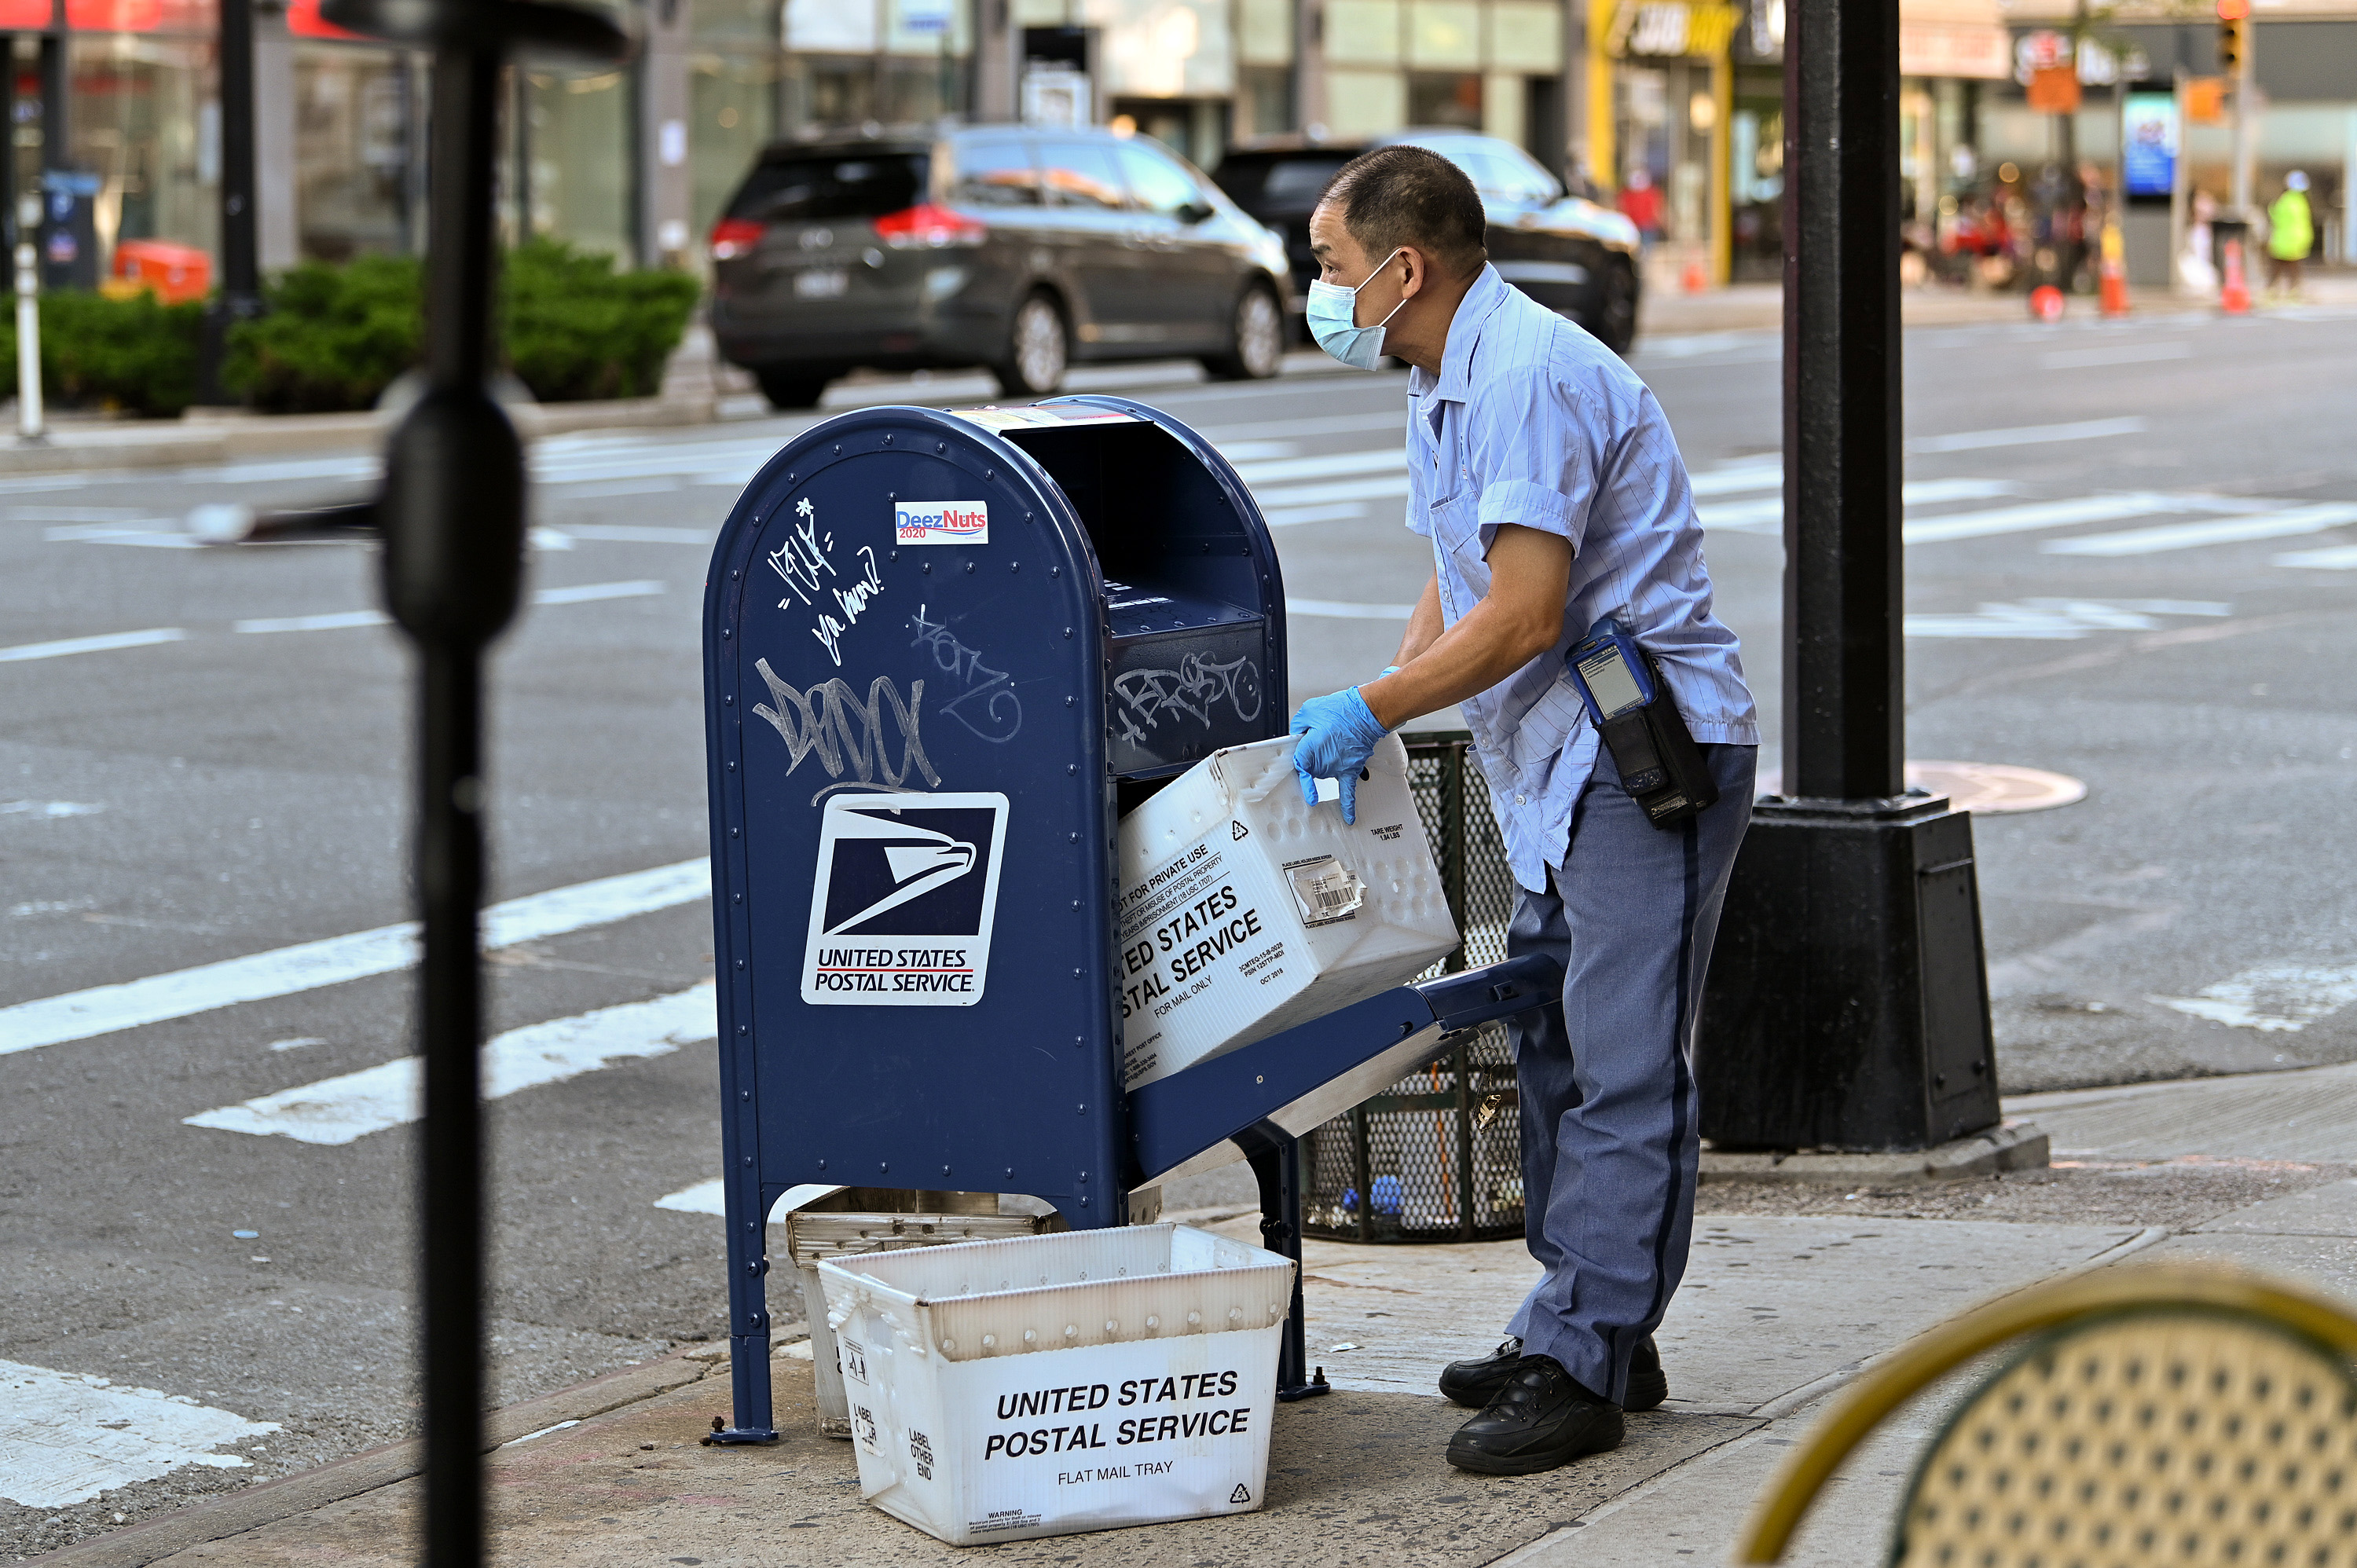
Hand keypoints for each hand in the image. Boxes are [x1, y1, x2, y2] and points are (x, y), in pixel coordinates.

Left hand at [1289, 687, 1388, 824]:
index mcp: (1309, 750)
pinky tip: (1348, 818)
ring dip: (1327, 765)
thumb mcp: (1309, 710)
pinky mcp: (1351, 770)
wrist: (1365, 713)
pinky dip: (1348, 806)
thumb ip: (1299, 726)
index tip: (1289, 774)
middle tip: (1323, 737)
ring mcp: (1337, 769)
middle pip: (1311, 769)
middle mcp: (1322, 763)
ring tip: (1335, 744)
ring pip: (1325, 775)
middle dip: (1313, 756)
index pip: (1296, 764)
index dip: (1294, 765)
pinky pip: (1349, 793)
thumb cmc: (1340, 710)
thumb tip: (1297, 734)